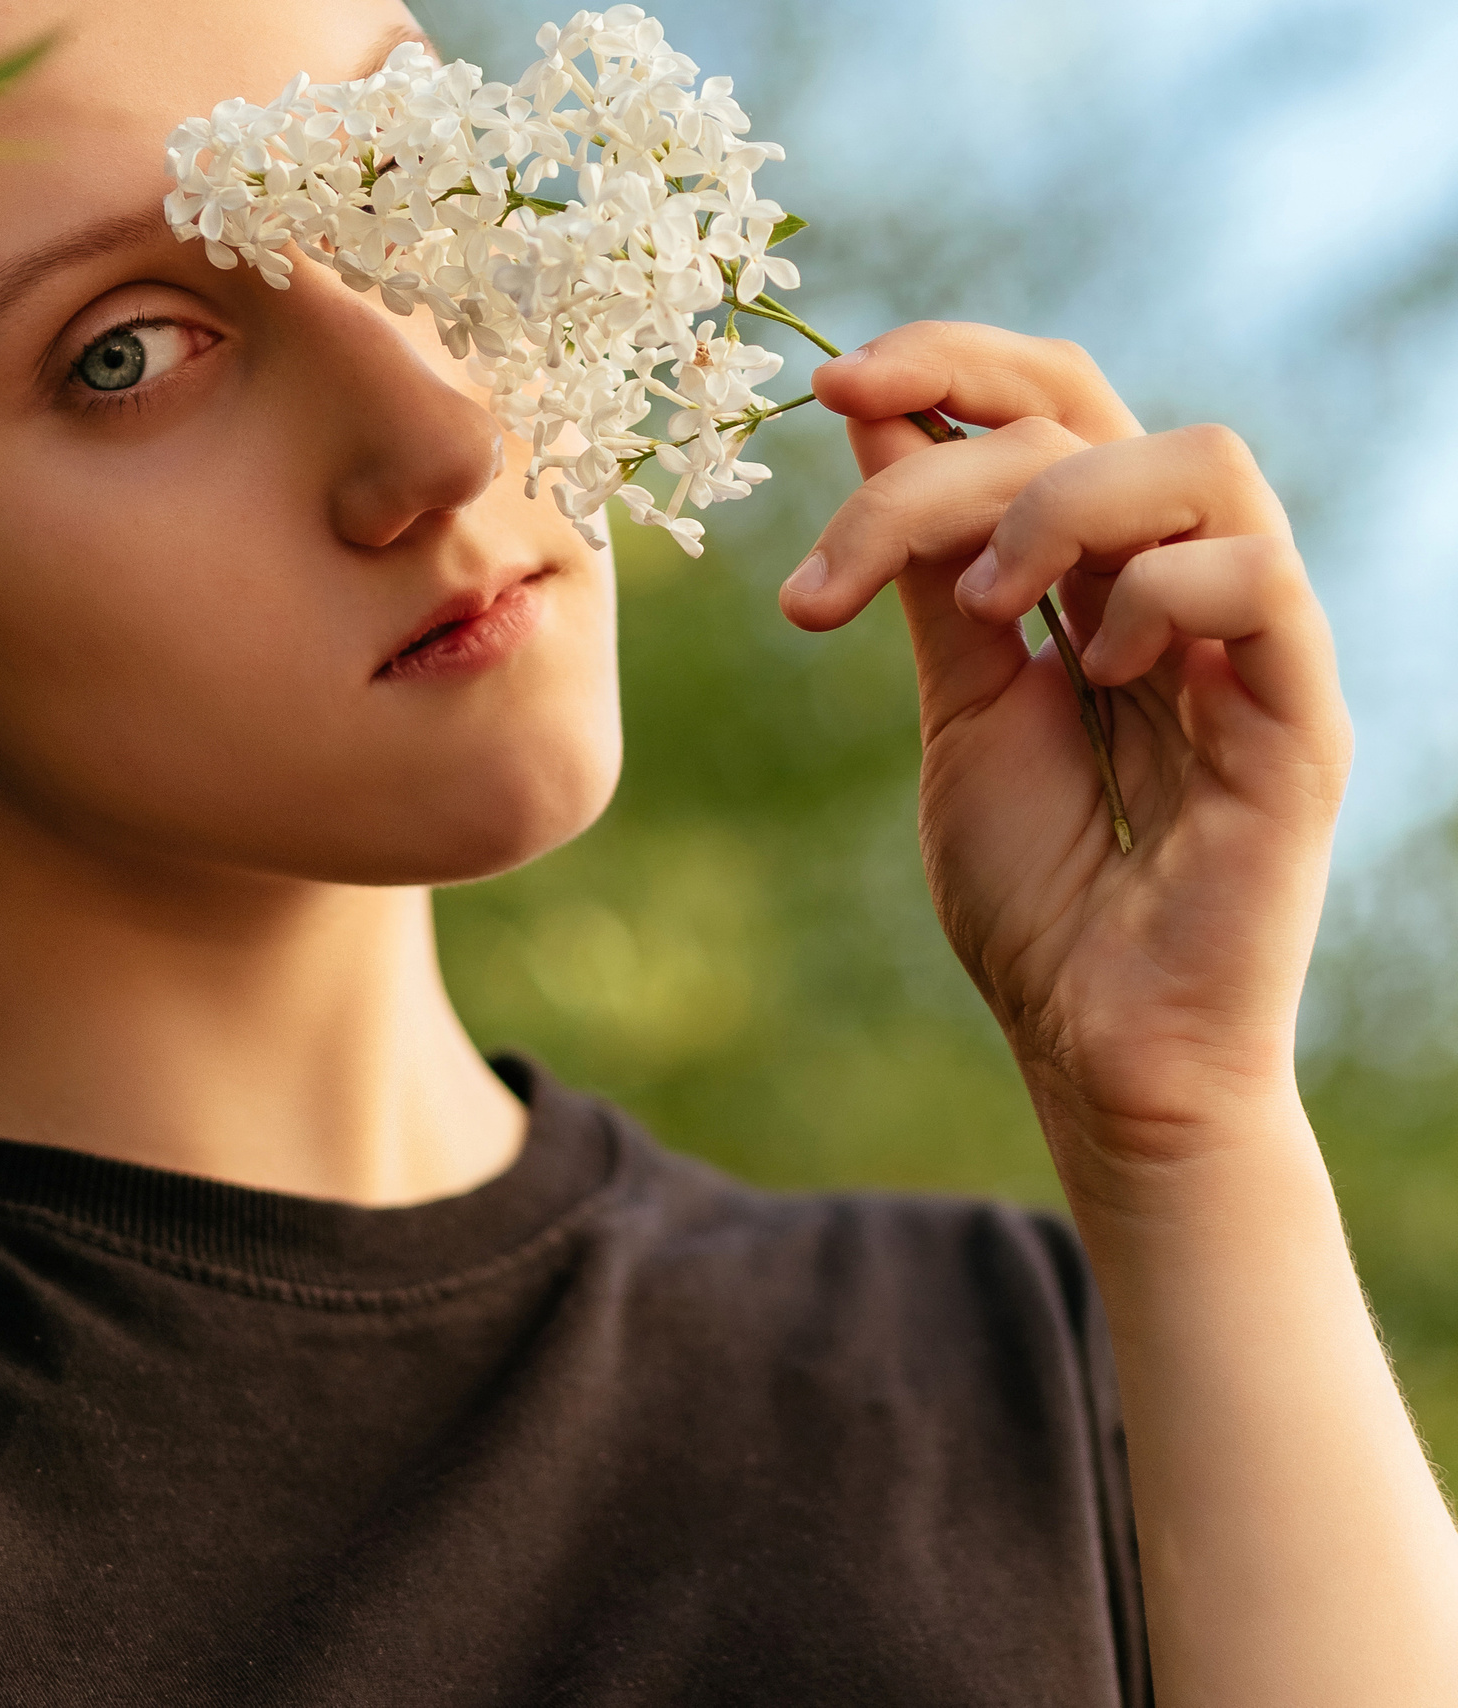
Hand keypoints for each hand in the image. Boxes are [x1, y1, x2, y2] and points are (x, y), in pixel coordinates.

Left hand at [781, 322, 1352, 1182]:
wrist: (1097, 1051)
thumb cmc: (1037, 896)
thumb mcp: (959, 707)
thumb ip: (931, 574)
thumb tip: (876, 423)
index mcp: (1101, 577)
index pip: (1051, 403)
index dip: (950, 364)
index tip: (829, 384)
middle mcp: (1183, 588)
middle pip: (1092, 413)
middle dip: (950, 439)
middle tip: (839, 554)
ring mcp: (1254, 646)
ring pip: (1196, 459)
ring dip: (1052, 509)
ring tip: (975, 611)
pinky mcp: (1300, 718)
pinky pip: (1257, 580)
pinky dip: (1152, 600)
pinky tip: (1091, 678)